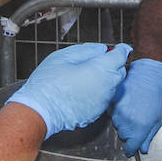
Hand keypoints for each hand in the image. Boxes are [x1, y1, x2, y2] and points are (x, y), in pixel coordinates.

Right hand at [9, 42, 129, 138]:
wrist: (40, 111)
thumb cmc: (48, 83)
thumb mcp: (64, 56)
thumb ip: (87, 50)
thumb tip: (101, 49)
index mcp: (100, 69)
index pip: (121, 56)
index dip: (120, 49)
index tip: (119, 47)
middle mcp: (106, 86)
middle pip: (120, 72)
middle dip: (113, 64)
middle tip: (98, 60)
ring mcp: (102, 101)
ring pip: (112, 86)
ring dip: (105, 78)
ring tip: (85, 76)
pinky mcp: (97, 113)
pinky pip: (104, 98)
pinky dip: (98, 92)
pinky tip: (82, 89)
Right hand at [111, 58, 161, 155]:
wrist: (147, 76)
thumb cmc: (155, 97)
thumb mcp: (158, 120)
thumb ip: (148, 137)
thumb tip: (142, 150)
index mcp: (140, 128)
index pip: (130, 147)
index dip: (131, 149)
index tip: (130, 149)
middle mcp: (127, 122)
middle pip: (122, 136)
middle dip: (129, 132)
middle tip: (137, 120)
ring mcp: (117, 112)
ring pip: (116, 125)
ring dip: (123, 121)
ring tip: (133, 109)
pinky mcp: (111, 104)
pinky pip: (112, 114)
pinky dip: (117, 112)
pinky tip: (126, 104)